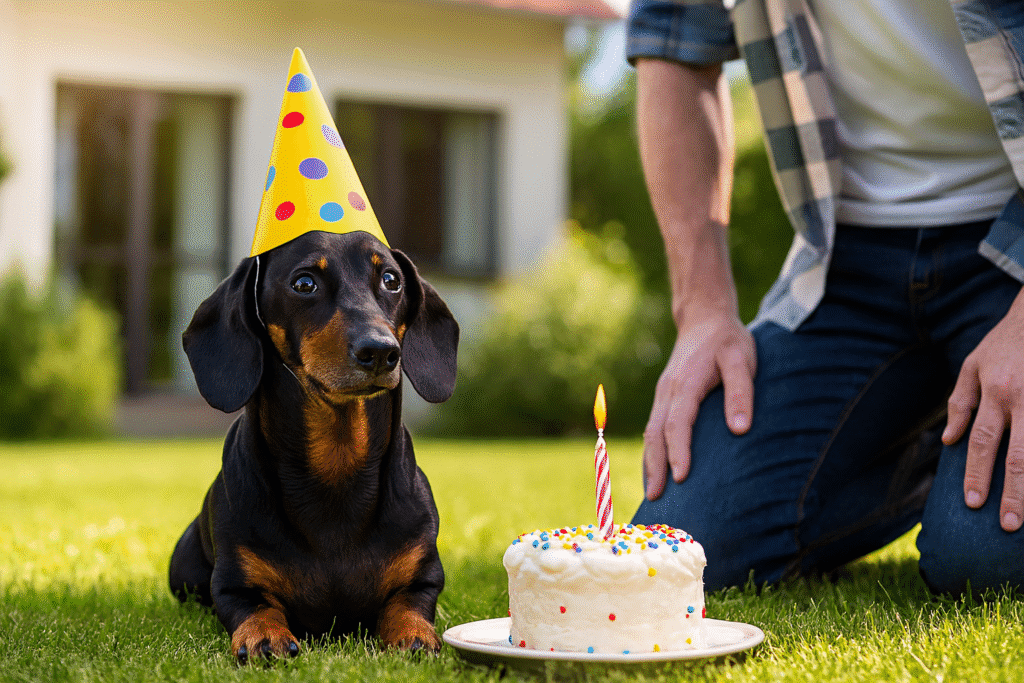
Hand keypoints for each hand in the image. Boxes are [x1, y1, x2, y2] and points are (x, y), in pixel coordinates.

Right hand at [643, 309, 755, 499]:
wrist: (704, 319)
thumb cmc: (727, 340)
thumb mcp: (741, 359)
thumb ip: (740, 393)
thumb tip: (739, 430)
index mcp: (685, 384)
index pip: (677, 424)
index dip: (679, 452)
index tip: (681, 477)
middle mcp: (668, 391)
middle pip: (655, 434)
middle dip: (655, 467)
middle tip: (656, 498)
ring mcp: (663, 394)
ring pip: (650, 433)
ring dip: (650, 463)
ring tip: (652, 493)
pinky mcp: (664, 397)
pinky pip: (653, 428)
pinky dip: (652, 451)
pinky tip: (655, 470)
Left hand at [943, 289, 1023, 531]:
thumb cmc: (1006, 342)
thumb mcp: (974, 363)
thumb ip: (960, 402)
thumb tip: (949, 440)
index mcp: (995, 390)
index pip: (982, 440)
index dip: (977, 472)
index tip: (972, 503)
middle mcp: (1023, 397)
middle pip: (1018, 454)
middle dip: (1012, 492)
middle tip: (1007, 524)